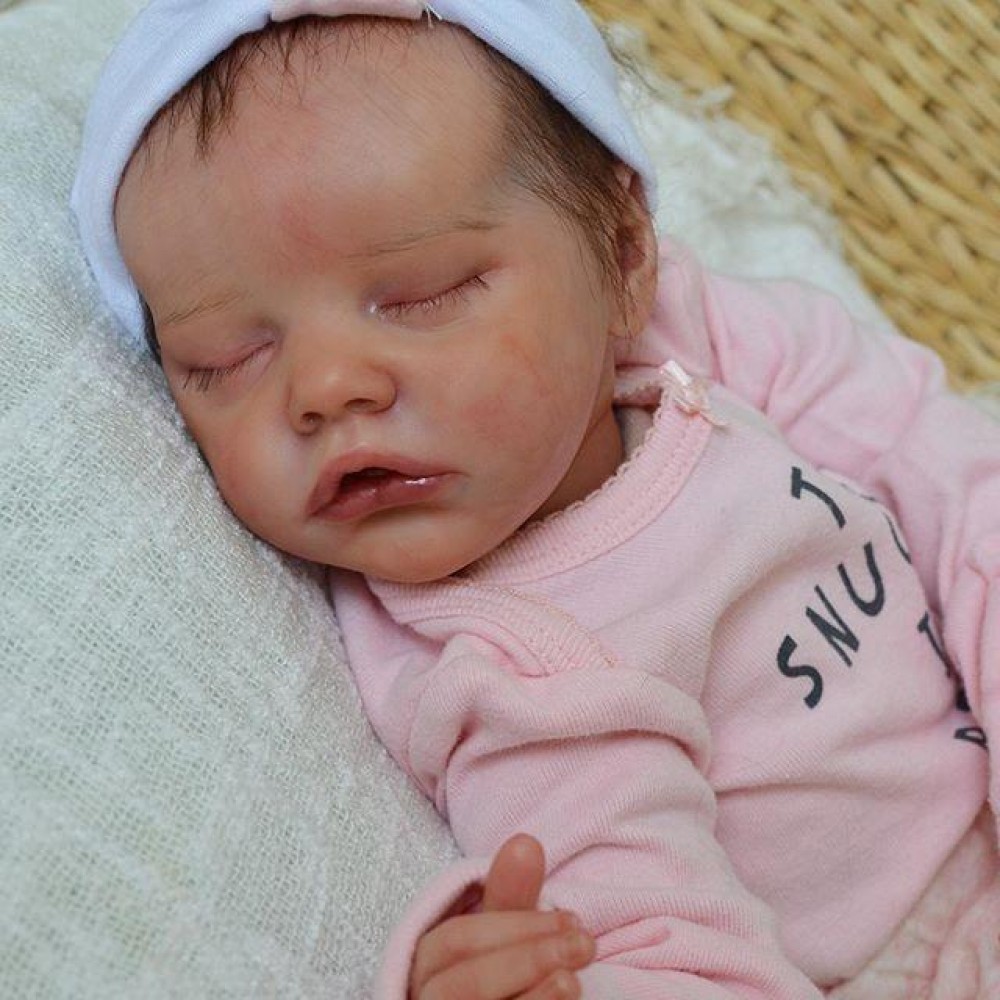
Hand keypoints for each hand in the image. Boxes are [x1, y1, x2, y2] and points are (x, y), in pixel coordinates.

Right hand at [409, 833, 594, 999]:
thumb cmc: (497, 975)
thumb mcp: (503, 933)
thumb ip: (510, 894)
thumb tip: (526, 841)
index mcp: (428, 963)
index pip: (459, 940)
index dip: (516, 926)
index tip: (570, 918)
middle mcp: (426, 998)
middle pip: (464, 983)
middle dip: (527, 959)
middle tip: (583, 944)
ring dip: (534, 995)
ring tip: (575, 978)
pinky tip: (565, 999)